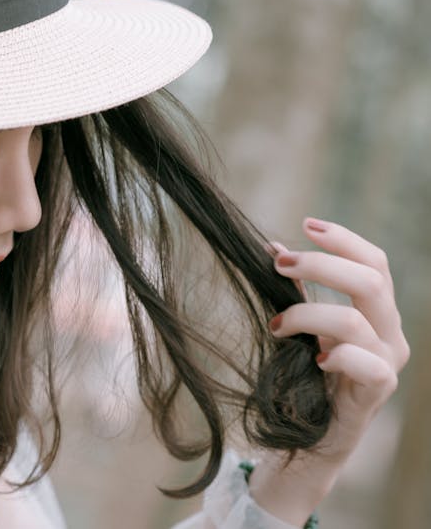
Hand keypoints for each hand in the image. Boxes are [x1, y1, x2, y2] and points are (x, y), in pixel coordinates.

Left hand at [249, 217, 409, 525]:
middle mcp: (389, 333)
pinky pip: (367, 363)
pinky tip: (314, 359)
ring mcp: (387, 363)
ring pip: (358, 319)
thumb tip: (272, 246)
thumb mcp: (300, 327)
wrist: (306, 437)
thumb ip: (294, 290)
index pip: (374, 262)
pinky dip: (337, 355)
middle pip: (372, 280)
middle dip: (322, 265)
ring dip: (308, 313)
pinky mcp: (376, 392)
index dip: (344, 240)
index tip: (306, 224)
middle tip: (280, 264)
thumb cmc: (303, 377)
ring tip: (276, 326)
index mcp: (375, 312)